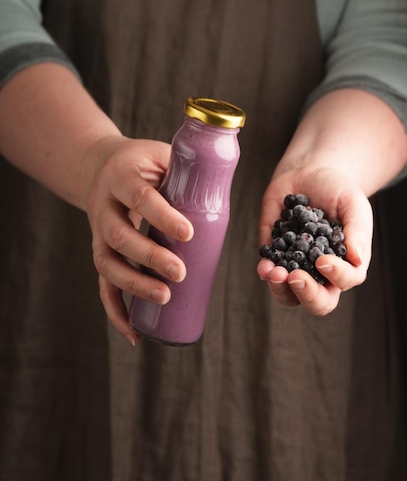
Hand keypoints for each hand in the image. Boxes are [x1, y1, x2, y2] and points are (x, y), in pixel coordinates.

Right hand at [84, 135, 193, 344]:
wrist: (103, 164)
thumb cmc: (145, 162)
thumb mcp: (163, 155)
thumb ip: (190, 170)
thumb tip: (227, 186)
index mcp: (121, 176)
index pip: (139, 196)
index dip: (162, 216)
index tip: (188, 234)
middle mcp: (103, 205)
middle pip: (119, 235)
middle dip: (149, 256)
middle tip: (180, 272)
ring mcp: (97, 230)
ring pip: (107, 263)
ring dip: (133, 285)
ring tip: (164, 297)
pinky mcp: (99, 251)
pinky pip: (102, 285)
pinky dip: (116, 312)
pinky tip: (135, 333)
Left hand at [257, 167, 372, 314]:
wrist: (309, 174)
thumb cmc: (337, 190)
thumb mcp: (353, 204)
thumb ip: (357, 231)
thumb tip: (357, 259)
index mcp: (347, 263)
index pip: (346, 280)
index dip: (336, 276)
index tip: (323, 260)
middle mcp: (322, 273)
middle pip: (319, 302)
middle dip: (307, 294)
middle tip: (295, 277)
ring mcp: (296, 267)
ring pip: (289, 296)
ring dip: (280, 289)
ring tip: (274, 272)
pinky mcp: (274, 256)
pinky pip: (269, 273)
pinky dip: (266, 272)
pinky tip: (264, 264)